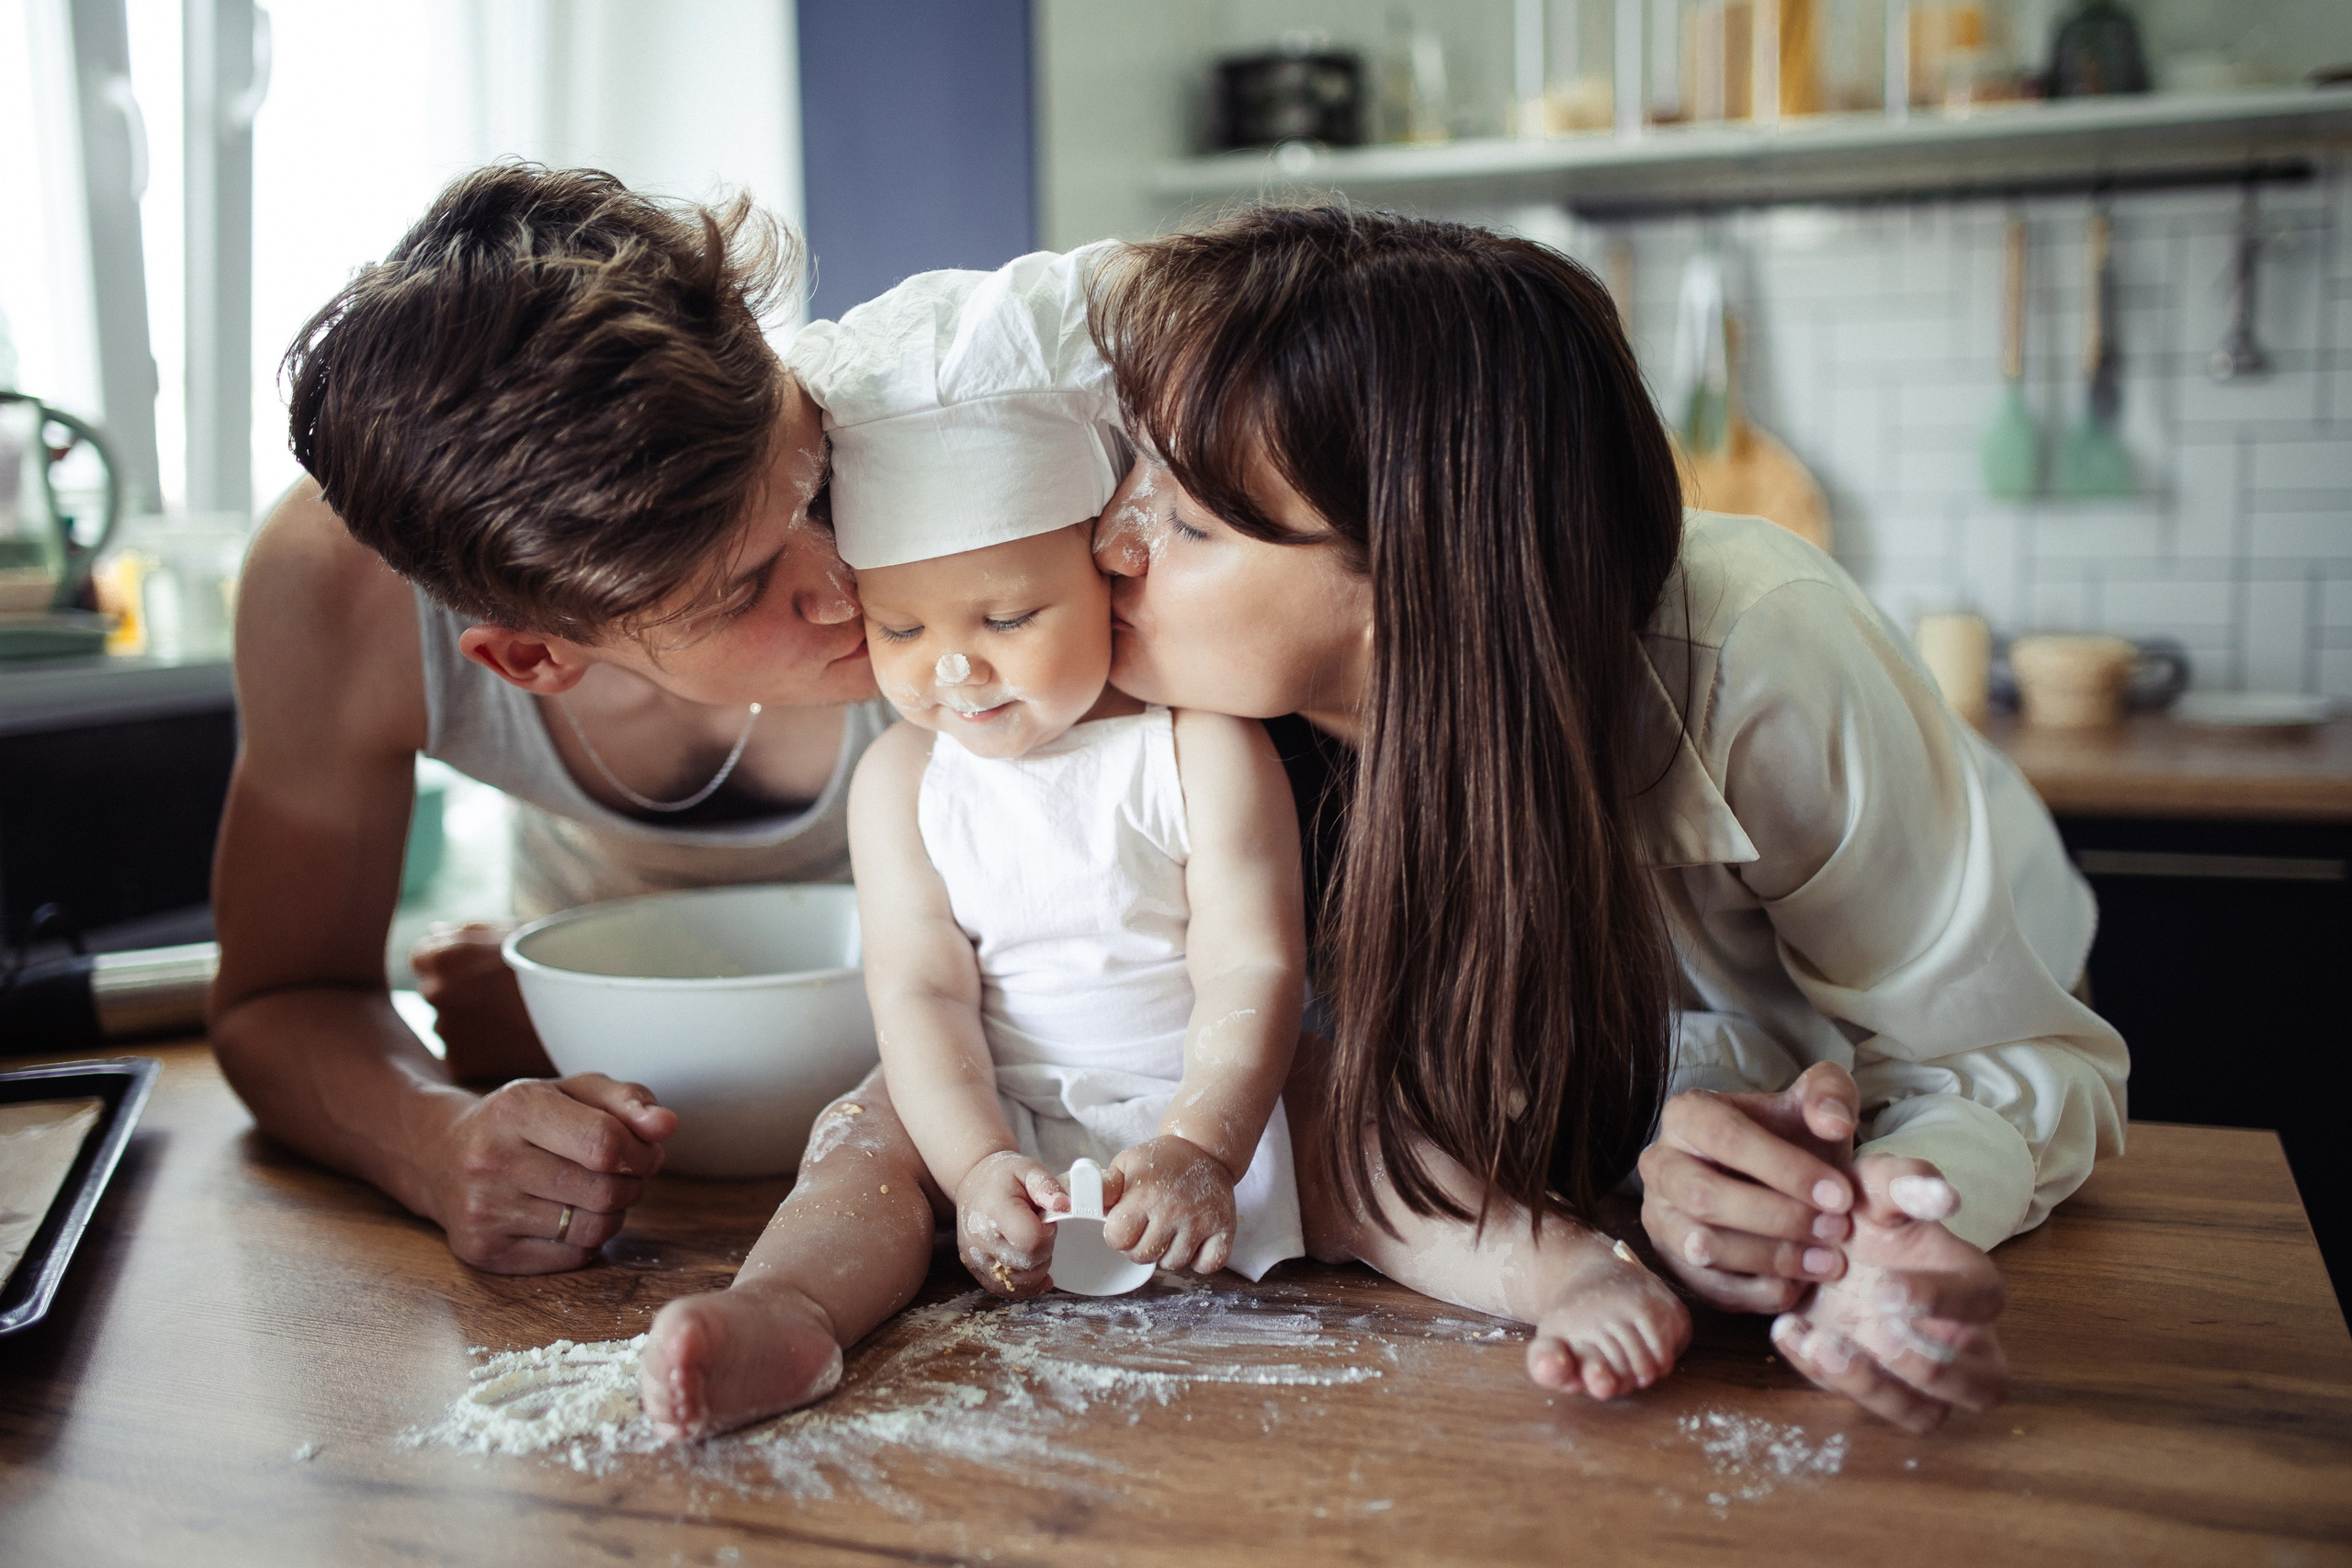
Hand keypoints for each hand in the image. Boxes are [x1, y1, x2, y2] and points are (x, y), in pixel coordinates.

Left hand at [410, 922, 553, 1082]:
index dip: (453, 963)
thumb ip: (464, 931)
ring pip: (448, 1025)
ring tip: (513, 1020)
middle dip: (459, 993)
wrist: (591, 1011)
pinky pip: (462, 1055)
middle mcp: (434, 993)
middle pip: (434, 993)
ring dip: (469, 1023)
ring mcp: (445, 1031)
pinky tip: (511, 1041)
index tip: (481, 970)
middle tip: (503, 997)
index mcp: (443, 955)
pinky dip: (482, 1051)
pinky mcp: (461, 1064)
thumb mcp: (511, 934)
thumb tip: (433, 934)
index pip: (423, 958)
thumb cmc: (555, 964)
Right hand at [424, 1073, 677, 1272]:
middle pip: (606, 1190)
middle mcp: (491, 1160)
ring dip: (614, 1212)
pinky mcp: (483, 1252)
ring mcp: (483, 1211)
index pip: (606, 1143)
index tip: (646, 1150)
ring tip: (598, 1192)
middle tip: (624, 1173)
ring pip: (594, 1228)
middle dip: (632, 1183)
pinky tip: (570, 1215)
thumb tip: (667, 1126)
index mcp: (516, 1108)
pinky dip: (588, 1239)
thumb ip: (627, 1100)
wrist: (441, 1155)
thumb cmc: (523, 1119)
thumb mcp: (573, 1091)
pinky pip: (572, 1257)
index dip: (643, 1151)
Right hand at [953, 1149, 1066, 1297]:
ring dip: (1035, 1269)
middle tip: (1040, 1231)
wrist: (972, 1183)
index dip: (1047, 1234)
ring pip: (1018, 1282)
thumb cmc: (1004, 1176)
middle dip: (1044, 1251)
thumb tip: (1065, 1205)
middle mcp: (980, 1237)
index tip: (1046, 1221)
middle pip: (1027, 1264)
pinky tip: (1034, 1270)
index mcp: (995, 1210)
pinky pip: (1004, 1289)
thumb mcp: (1029, 1168)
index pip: (1031, 1240)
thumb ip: (1047, 1185)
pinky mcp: (974, 1268)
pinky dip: (1024, 1284)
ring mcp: (974, 1256)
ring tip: (1033, 1244)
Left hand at [1102, 1134, 1237, 1274]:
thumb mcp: (1126, 1164)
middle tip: (1146, 1228)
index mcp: (1144, 1194)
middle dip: (1138, 1247)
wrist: (1203, 1149)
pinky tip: (1193, 1241)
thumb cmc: (1159, 1161)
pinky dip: (1199, 1260)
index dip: (1117, 1235)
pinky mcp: (1224, 1228)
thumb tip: (1076, 1203)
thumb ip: (1102, 1187)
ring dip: (1167, 1253)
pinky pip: (1207, 1265)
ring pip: (1173, 1263)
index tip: (1125, 1224)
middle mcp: (1172, 1209)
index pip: (1118, 1239)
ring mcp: (1200, 1220)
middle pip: (1143, 1256)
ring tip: (1169, 1229)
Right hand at [1638, 1061, 1860, 1312]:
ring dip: (1773, 1258)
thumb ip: (1831, 1094)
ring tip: (1830, 1259)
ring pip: (1701, 1247)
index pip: (1726, 1137)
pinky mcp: (1673, 1263)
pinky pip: (1711, 1288)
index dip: (1786, 1169)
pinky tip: (1806, 1281)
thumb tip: (1832, 1124)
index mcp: (1687, 1115)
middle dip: (1779, 1218)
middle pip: (1704, 1197)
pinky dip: (1762, 1290)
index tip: (1841, 1194)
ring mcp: (1659, 1217)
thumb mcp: (1817, 1102)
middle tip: (1837, 1229)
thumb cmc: (1794, 1138)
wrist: (1776, 1179)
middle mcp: (1660, 1164)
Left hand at [1769, 1155, 2009, 1433]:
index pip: (1984, 1300)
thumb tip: (1943, 1195)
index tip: (1885, 1289)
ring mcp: (1919, 1375)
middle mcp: (1959, 1339)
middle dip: (1928, 1366)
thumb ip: (1902, 1182)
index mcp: (1969, 1281)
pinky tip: (1789, 1330)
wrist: (1810, 1237)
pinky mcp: (1875, 1389)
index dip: (1940, 1300)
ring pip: (1926, 1413)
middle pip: (1982, 1383)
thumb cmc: (1859, 1211)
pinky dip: (1826, 1379)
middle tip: (1872, 1331)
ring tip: (1821, 1342)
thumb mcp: (1872, 1186)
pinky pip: (1866, 1408)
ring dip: (1875, 1388)